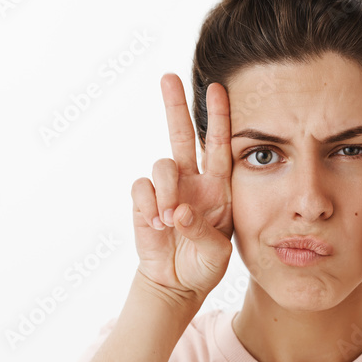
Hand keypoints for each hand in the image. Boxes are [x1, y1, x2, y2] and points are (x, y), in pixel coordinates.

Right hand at [132, 73, 233, 305]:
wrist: (176, 283)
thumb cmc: (203, 265)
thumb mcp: (217, 253)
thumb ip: (202, 232)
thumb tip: (179, 212)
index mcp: (217, 186)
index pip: (219, 145)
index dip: (219, 117)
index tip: (217, 88)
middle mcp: (191, 180)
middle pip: (181, 134)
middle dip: (175, 105)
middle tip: (168, 78)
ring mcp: (166, 189)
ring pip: (162, 165)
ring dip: (167, 190)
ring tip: (170, 219)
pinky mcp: (144, 202)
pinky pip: (142, 187)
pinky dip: (149, 205)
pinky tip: (157, 225)